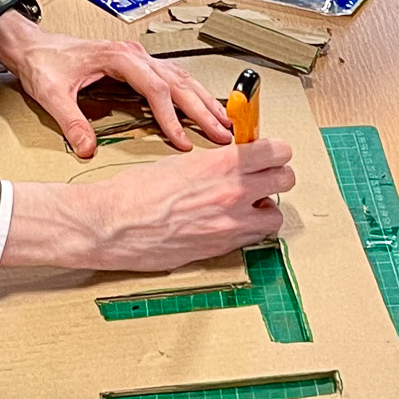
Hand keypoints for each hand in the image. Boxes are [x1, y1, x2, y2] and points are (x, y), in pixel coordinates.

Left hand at [0, 10, 230, 158]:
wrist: (33, 46)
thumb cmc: (43, 63)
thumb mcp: (51, 94)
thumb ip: (71, 121)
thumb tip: (86, 148)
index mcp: (119, 58)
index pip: (155, 89)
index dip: (171, 116)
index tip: (182, 140)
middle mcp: (134, 55)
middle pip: (177, 82)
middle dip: (202, 109)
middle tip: (223, 133)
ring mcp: (138, 58)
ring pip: (180, 78)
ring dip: (202, 100)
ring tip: (224, 123)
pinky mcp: (136, 65)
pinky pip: (171, 78)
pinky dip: (190, 94)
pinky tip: (202, 107)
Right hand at [1, 139, 294, 271]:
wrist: (112, 225)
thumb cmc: (134, 192)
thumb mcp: (179, 162)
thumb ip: (214, 163)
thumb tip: (233, 163)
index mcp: (221, 163)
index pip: (277, 150)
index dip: (274, 151)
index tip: (269, 153)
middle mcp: (232, 193)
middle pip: (286, 179)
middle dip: (275, 177)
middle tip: (261, 178)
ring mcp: (230, 224)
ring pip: (276, 214)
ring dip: (265, 208)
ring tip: (248, 206)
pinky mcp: (221, 248)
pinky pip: (253, 238)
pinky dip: (248, 231)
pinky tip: (230, 224)